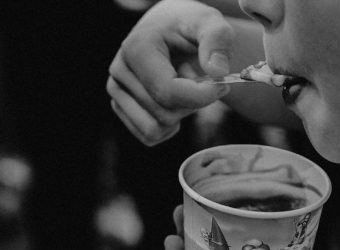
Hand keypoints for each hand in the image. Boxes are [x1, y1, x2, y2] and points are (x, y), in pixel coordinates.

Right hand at [107, 0, 234, 145]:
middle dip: (190, 103)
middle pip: (164, 114)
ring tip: (182, 87)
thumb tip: (218, 71)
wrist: (171, 30)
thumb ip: (217, 40)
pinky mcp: (121, 107)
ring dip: (179, 115)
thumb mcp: (210, 23)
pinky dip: (168, 126)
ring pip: (155, 129)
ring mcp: (116, 91)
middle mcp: (120, 71)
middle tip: (197, 78)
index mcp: (137, 49)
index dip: (201, 96)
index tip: (222, 85)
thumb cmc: (190, 27)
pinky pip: (149, 136)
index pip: (168, 92)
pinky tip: (175, 102)